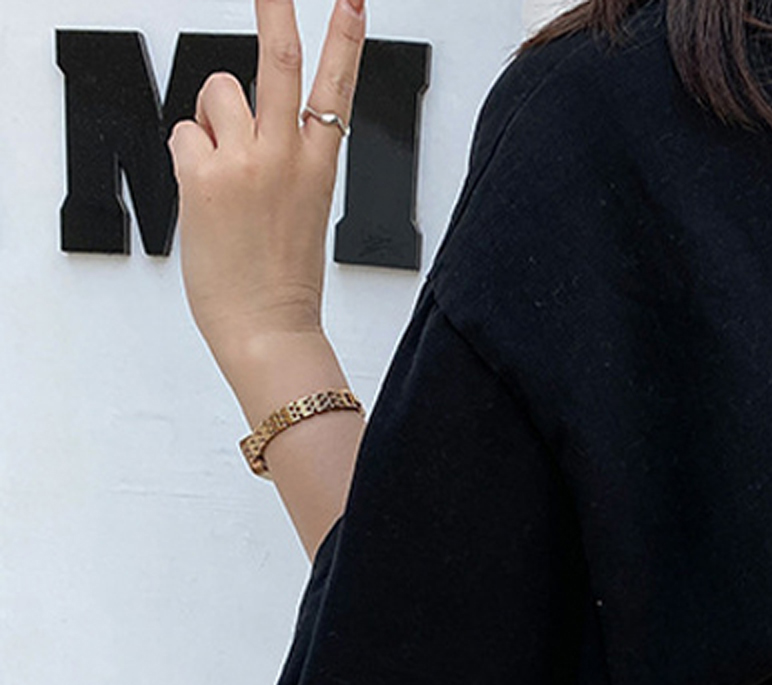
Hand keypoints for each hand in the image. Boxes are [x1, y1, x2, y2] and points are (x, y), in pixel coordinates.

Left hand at [169, 0, 366, 381]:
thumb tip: (234, 118)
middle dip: (276, 6)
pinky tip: (206, 197)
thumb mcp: (299, 211)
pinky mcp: (205, 175)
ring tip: (223, 170)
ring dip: (211, 120)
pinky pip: (184, 134)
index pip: (338, 88)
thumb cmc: (282, 281)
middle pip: (279, 59)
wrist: (268, 330)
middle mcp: (286, 157)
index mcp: (319, 167)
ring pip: (217, 93)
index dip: (346, 38)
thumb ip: (276, 155)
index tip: (352, 1)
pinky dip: (189, 159)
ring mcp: (245, 163)